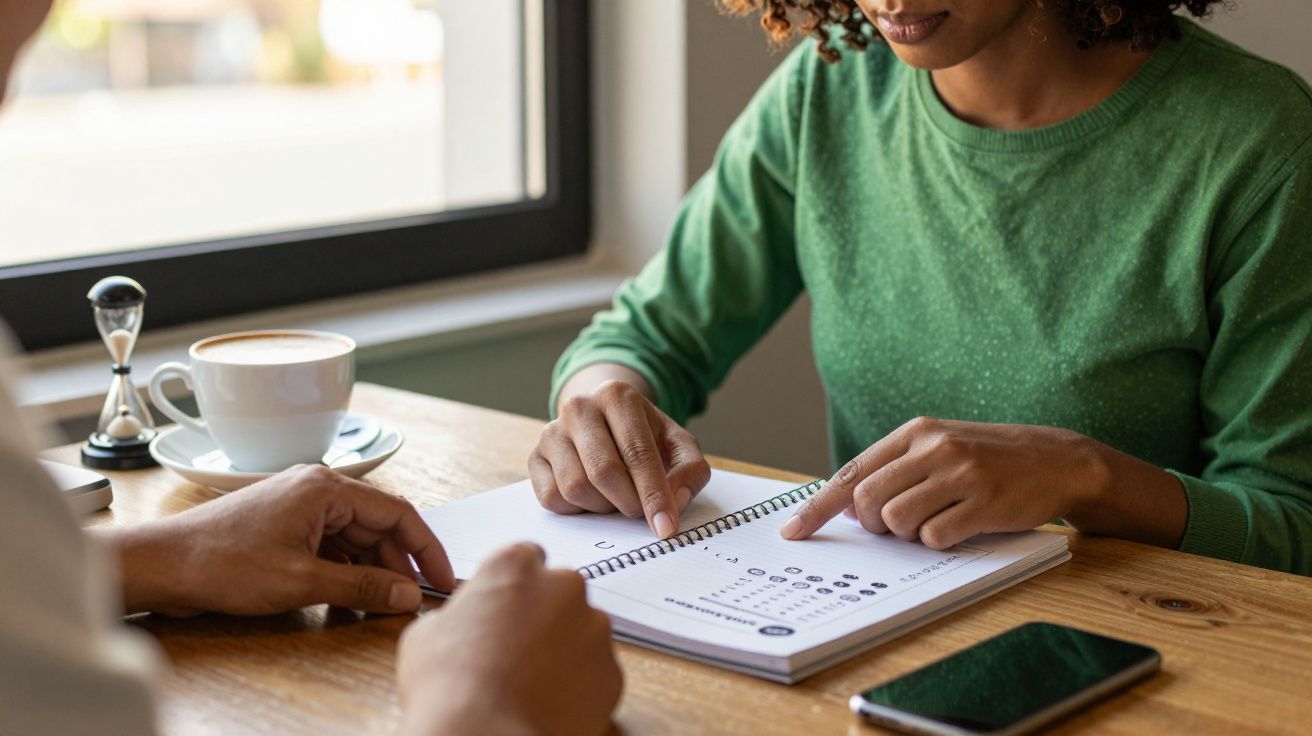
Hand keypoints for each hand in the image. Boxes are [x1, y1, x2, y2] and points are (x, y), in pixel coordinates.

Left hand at [102, 464, 455, 615]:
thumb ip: (361, 587)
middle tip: (412, 601)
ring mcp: (300, 507)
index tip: (443, 579)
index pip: (398, 513)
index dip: (426, 549)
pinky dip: (346, 571)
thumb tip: (406, 594)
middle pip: (378, 526)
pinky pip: (332, 545)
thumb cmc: (221, 563)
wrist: (163, 566)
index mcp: (326, 488)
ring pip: (356, 538)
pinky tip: (348, 597)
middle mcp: (316, 489)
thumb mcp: (301, 581)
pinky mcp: (285, 526)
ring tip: (379, 605)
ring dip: (371, 571)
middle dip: (398, 565)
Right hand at [396, 543, 621, 735]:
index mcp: (516, 566)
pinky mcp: (612, 671)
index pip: (525, 559)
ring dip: (564, 649)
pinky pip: (597, 671)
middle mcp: (563, 587)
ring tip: (531, 683)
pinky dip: (580, 684)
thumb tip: (461, 625)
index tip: (505, 609)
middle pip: (560, 592)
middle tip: (516, 650)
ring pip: (583, 632)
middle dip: (544, 615)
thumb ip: (457, 614)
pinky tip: (549, 702)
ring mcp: (594, 629)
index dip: (514, 588)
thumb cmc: (448, 685)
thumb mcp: (426, 634)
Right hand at [529, 378, 710, 537]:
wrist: (605, 421)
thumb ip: (690, 471)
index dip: (654, 494)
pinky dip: (577, 509)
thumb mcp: (678, 445)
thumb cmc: (646, 436)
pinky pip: (552, 498)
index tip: (666, 527)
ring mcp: (551, 431)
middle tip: (641, 512)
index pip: (637, 452)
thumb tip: (675, 501)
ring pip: (575, 488)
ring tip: (617, 496)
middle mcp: (579, 406)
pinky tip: (592, 497)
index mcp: (617, 395)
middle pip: (604, 472)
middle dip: (629, 502)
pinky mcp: (534, 456)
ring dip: (603, 506)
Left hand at [779, 417, 1114, 548]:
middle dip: (873, 526)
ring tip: (937, 521)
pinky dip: (940, 542)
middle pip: (868, 502)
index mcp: (916, 432)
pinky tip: (960, 527)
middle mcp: (934, 447)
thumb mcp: (940, 447)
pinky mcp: (985, 502)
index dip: (818, 506)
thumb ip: (895, 469)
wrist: (1058, 459)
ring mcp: (961, 474)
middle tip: (897, 526)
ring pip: (898, 522)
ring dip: (910, 535)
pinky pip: (936, 537)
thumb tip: (846, 506)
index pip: (852, 473)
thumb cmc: (989, 459)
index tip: (794, 531)